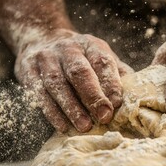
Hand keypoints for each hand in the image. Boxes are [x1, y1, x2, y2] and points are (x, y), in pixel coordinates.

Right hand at [14, 29, 133, 132]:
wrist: (41, 39)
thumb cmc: (80, 58)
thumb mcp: (100, 57)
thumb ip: (117, 74)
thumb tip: (137, 96)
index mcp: (90, 45)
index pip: (102, 62)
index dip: (111, 83)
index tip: (118, 103)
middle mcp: (68, 49)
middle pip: (80, 72)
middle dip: (93, 96)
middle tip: (104, 117)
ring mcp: (46, 58)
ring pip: (58, 84)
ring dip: (71, 107)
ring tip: (84, 126)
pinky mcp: (28, 70)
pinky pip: (39, 93)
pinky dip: (51, 111)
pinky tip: (62, 125)